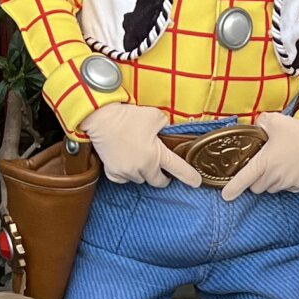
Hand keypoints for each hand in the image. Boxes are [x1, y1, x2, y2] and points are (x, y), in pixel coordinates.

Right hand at [82, 101, 200, 187]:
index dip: (190, 177)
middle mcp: (143, 167)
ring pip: (140, 179)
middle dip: (162, 178)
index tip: (196, 182)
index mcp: (157, 155)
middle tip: (162, 171)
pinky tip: (125, 163)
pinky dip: (126, 174)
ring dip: (143, 173)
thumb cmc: (128, 116)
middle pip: (158, 182)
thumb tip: (165, 129)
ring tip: (139, 158)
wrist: (101, 119)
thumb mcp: (155, 116)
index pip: (179, 169)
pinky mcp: (112, 172)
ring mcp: (127, 172)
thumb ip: (165, 125)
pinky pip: (123, 179)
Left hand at [218, 110, 298, 199]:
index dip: (232, 188)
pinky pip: (286, 189)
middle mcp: (274, 175)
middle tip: (260, 167)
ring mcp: (287, 182)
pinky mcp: (298, 186)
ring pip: (270, 189)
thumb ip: (260, 122)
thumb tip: (254, 125)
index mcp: (264, 161)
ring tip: (277, 166)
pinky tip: (289, 169)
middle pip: (256, 187)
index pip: (243, 179)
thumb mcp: (275, 120)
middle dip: (254, 180)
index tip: (226, 195)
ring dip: (269, 181)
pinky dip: (284, 183)